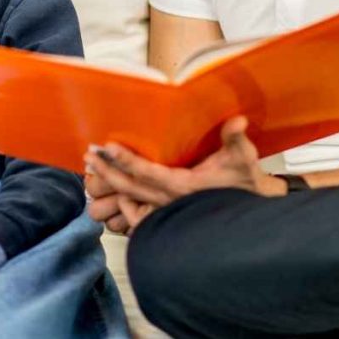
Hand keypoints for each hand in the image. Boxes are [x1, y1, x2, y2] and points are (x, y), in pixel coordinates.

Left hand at [84, 116, 285, 231]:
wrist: (250, 213)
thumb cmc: (244, 183)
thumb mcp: (243, 158)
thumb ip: (236, 139)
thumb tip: (237, 121)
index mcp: (183, 186)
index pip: (147, 172)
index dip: (126, 159)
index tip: (107, 147)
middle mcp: (170, 200)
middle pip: (129, 187)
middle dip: (106, 170)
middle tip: (88, 154)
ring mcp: (166, 210)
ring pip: (129, 199)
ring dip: (108, 184)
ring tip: (92, 167)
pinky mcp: (167, 215)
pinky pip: (137, 216)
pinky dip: (123, 205)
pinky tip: (113, 192)